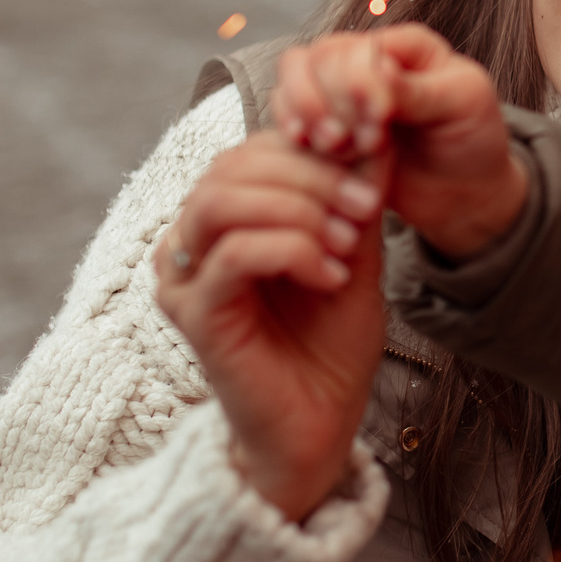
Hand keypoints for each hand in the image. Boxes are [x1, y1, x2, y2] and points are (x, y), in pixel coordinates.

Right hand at [153, 132, 389, 521]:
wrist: (321, 426)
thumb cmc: (330, 345)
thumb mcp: (354, 257)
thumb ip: (355, 200)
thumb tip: (374, 134)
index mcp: (226, 221)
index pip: (251, 149)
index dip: (312, 148)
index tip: (371, 171)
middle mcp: (192, 243)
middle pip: (231, 166)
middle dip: (310, 176)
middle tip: (366, 206)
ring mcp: (186, 280)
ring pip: (221, 201)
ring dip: (296, 210)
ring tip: (345, 242)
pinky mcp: (194, 317)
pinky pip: (231, 255)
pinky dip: (290, 251)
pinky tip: (329, 276)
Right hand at [271, 27, 528, 258]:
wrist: (464, 190)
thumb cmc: (472, 140)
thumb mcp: (461, 106)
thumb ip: (418, 89)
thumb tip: (378, 71)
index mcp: (406, 44)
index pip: (361, 46)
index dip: (360, 81)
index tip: (381, 120)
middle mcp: (368, 58)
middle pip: (320, 57)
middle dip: (332, 101)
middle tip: (359, 142)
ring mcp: (342, 88)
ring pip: (295, 74)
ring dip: (305, 110)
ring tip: (334, 146)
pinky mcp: (326, 120)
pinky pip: (287, 107)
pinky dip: (291, 125)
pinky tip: (310, 147)